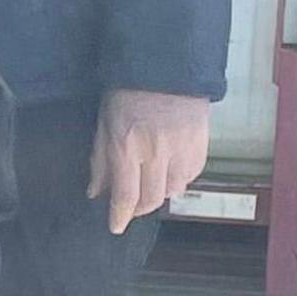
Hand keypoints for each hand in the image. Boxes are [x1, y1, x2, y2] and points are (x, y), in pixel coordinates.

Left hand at [88, 88, 213, 234]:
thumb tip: (96, 192)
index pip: (125, 195)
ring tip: (150, 185)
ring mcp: (181, 151)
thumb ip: (101, 160)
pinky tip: (169, 171)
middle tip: (131, 207)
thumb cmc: (128, 93)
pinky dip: (179, 179)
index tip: (115, 227)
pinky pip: (191, 176)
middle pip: (151, 200)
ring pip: (173, 191)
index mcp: (127, 147)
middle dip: (139, 209)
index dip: (120, 216)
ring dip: (160, 194)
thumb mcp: (104, 124)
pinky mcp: (201, 146)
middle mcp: (156, 153)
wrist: (168, 68)